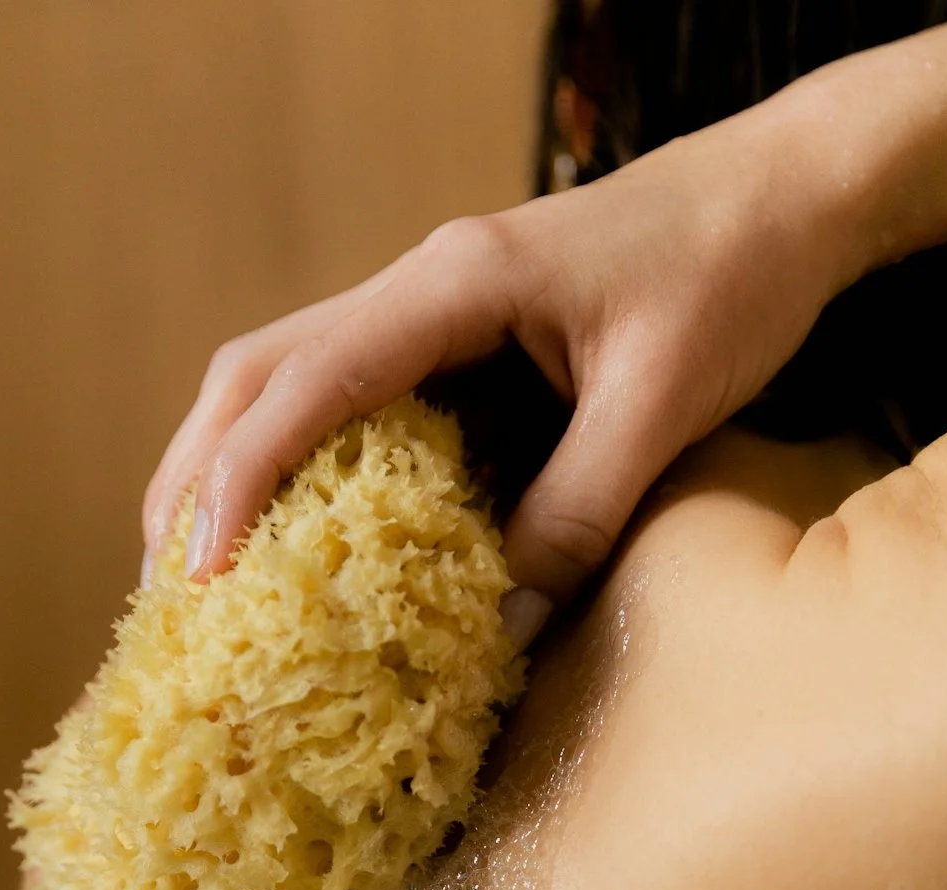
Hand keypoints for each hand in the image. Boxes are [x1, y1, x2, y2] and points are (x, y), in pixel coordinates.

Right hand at [142, 22, 946, 624]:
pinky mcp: (452, 344)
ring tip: (196, 577)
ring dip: (226, 473)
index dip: (239, 482)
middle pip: (253, 374)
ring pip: (281, 383)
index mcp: (452, 286)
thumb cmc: (730, 279)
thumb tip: (496, 634)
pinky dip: (293, 470)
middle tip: (164, 592)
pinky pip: (343, 404)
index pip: (303, 383)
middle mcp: (417, 290)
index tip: (202, 578)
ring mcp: (427, 312)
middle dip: (193, 480)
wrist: (782, 198)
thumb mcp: (660, 409)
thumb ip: (574, 517)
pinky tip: (291, 540)